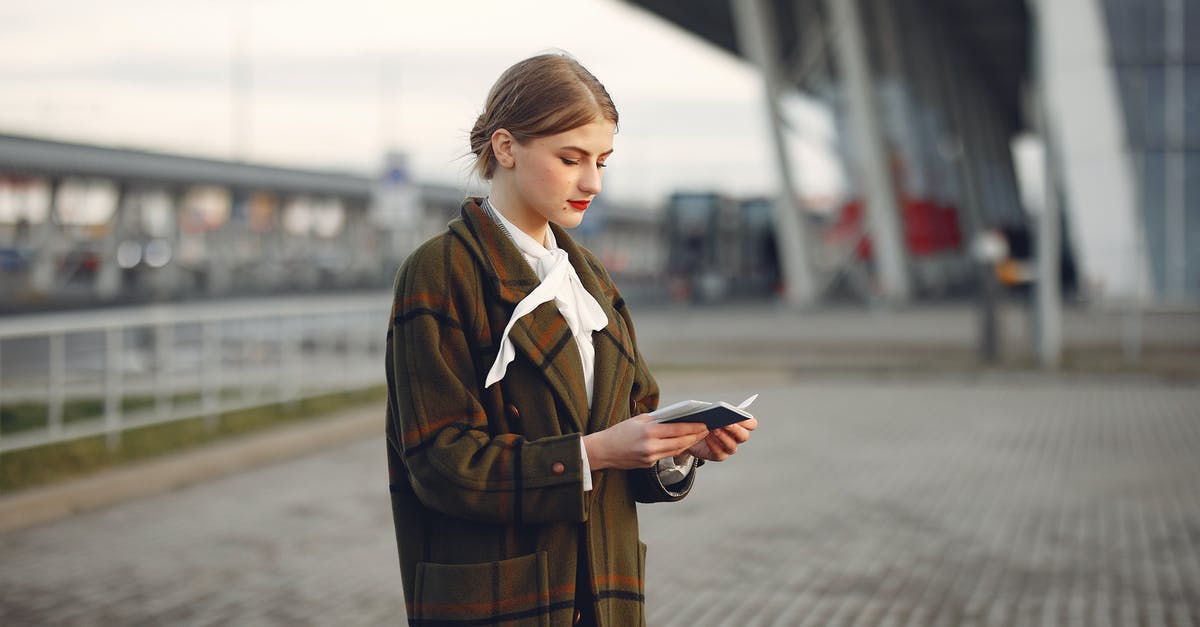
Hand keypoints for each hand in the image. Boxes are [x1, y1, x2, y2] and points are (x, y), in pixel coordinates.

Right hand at [583, 414, 708, 470]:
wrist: (602, 451)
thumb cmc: (619, 432)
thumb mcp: (637, 420)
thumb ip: (657, 420)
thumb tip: (676, 418)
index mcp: (648, 432)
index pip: (676, 429)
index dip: (693, 427)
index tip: (704, 424)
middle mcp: (650, 447)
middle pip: (680, 442)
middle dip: (695, 436)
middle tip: (706, 430)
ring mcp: (649, 458)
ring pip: (675, 451)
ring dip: (689, 444)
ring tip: (698, 436)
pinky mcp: (648, 465)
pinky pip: (666, 456)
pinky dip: (676, 449)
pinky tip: (684, 444)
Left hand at [688, 417, 756, 461]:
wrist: (694, 432)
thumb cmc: (705, 418)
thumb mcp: (709, 411)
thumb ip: (715, 410)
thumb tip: (715, 411)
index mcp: (740, 424)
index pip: (751, 424)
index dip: (747, 421)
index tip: (738, 415)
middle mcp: (737, 438)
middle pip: (744, 436)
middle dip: (735, 429)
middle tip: (725, 422)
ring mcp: (729, 448)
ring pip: (732, 446)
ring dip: (723, 436)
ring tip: (713, 428)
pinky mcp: (719, 455)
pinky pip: (719, 452)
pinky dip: (713, 444)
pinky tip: (706, 436)